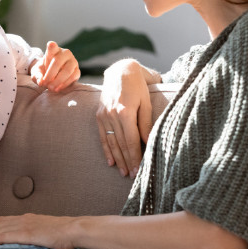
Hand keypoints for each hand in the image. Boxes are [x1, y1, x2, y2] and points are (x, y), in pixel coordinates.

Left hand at [0, 214, 75, 248]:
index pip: (1, 220)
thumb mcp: (45, 230)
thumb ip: (34, 231)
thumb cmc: (63, 232)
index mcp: (25, 219)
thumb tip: (30, 236)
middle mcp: (21, 220)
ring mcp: (22, 226)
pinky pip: (2, 238)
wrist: (72, 229)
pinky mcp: (24, 234)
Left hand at [31, 41, 79, 91]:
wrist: (52, 75)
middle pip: (58, 62)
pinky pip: (73, 77)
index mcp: (53, 50)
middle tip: (44, 84)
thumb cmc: (44, 71)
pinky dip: (65, 84)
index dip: (52, 46)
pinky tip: (58, 89)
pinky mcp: (77, 70)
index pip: (52, 46)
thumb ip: (37, 76)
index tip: (51, 45)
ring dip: (58, 81)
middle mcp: (65, 53)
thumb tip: (41, 82)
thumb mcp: (37, 72)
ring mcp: (73, 61)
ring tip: (51, 88)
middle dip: (50, 74)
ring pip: (67, 70)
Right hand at [98, 59, 153, 177]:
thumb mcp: (146, 103)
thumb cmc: (138, 87)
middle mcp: (112, 115)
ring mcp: (103, 115)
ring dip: (117, 159)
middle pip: (120, 144)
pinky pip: (102, 135)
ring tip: (123, 172)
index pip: (131, 141)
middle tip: (133, 176)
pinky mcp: (99, 114)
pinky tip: (110, 161)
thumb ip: (146, 124)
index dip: (135, 157)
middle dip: (127, 161)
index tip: (140, 170)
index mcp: (125, 112)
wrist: (120, 72)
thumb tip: (148, 144)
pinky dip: (106, 149)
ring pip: (110, 142)